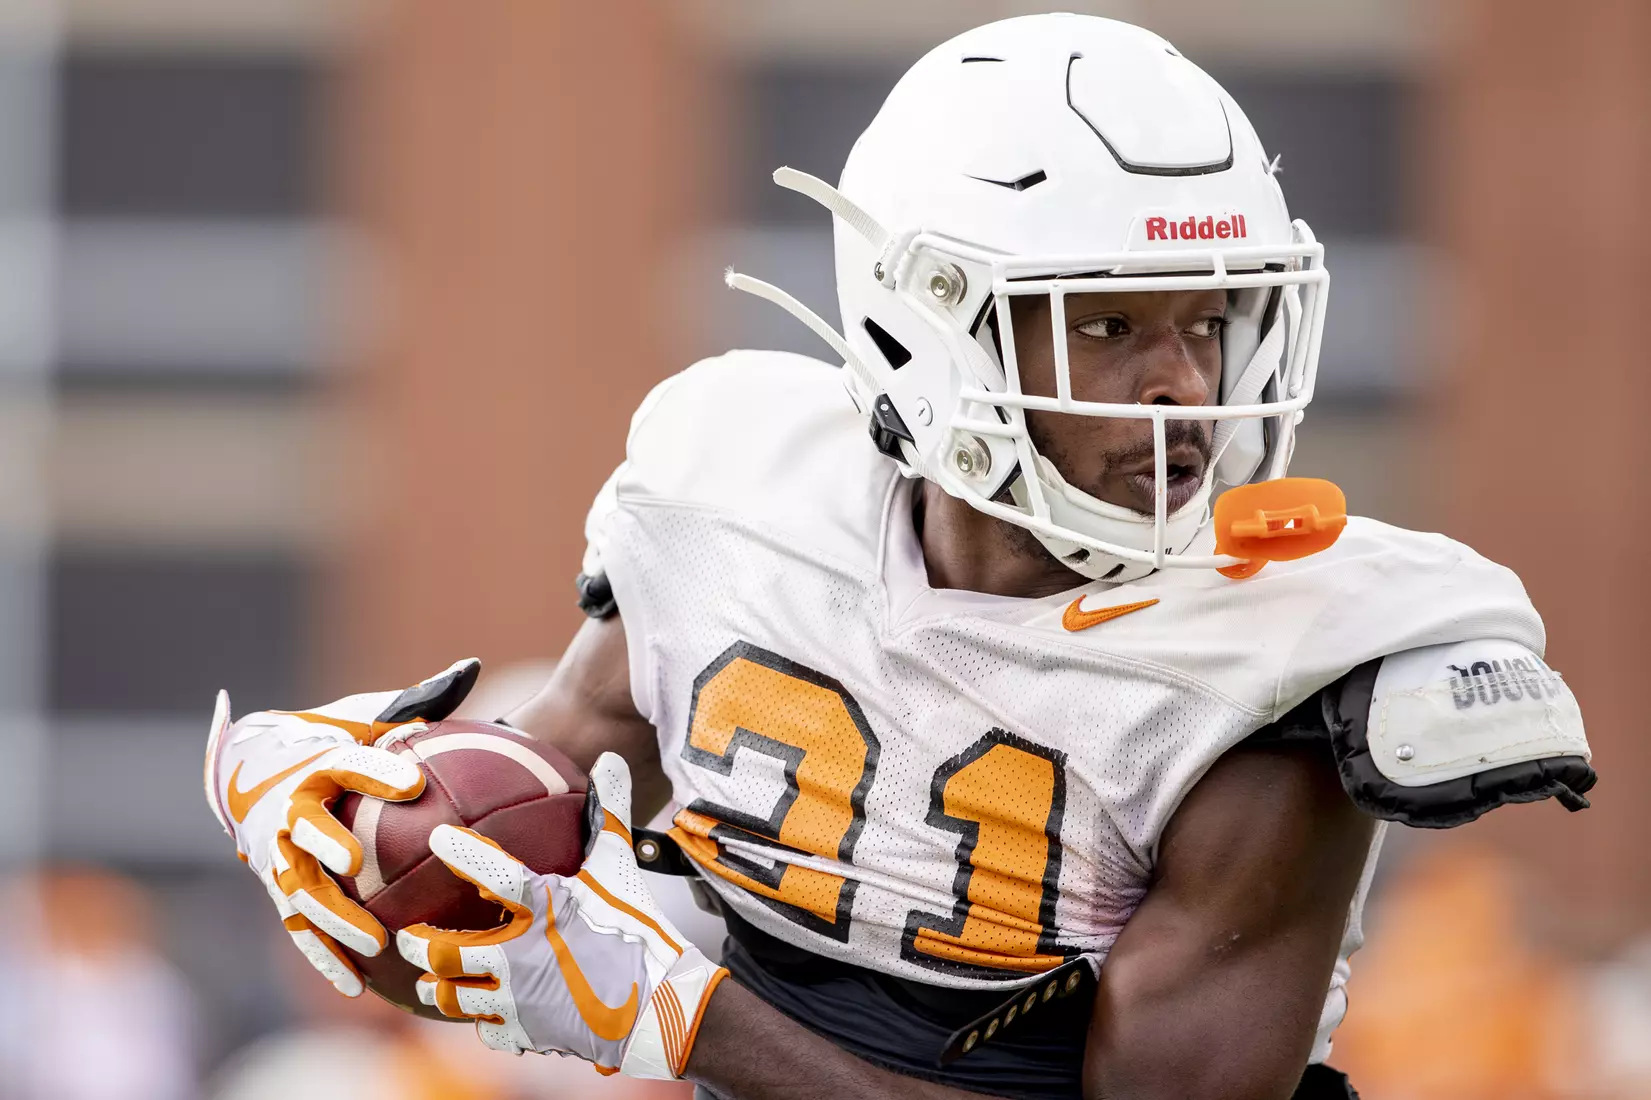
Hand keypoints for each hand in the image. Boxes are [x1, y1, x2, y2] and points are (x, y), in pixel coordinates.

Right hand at [203, 659, 480, 995]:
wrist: (256, 769)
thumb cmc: (332, 739)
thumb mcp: (370, 715)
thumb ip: (419, 700)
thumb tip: (470, 667)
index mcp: (318, 766)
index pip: (346, 763)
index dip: (376, 770)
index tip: (411, 780)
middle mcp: (290, 814)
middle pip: (304, 834)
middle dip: (326, 847)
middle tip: (357, 863)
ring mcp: (280, 859)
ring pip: (298, 892)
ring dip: (330, 916)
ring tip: (371, 940)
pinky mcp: (282, 895)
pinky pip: (301, 930)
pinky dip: (324, 958)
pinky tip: (358, 986)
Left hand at [397, 752, 727, 1078]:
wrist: (661, 1005)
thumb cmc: (641, 929)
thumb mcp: (623, 867)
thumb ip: (611, 812)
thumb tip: (611, 758)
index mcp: (544, 906)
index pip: (492, 871)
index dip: (461, 852)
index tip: (438, 837)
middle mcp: (522, 953)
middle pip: (444, 954)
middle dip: (417, 946)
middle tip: (406, 936)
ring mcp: (520, 997)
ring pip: (453, 997)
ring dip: (436, 988)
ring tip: (428, 981)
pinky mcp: (528, 1031)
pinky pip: (487, 1028)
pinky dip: (480, 1019)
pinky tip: (478, 1012)